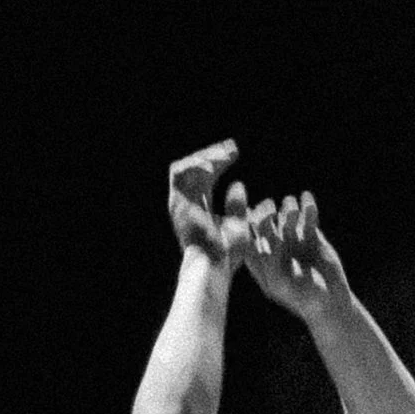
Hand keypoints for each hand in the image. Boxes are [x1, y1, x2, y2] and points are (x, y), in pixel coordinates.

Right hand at [166, 140, 250, 262]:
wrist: (214, 265)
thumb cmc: (227, 252)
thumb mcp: (238, 224)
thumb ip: (236, 204)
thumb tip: (237, 183)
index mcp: (200, 205)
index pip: (205, 175)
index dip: (218, 160)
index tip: (234, 151)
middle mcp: (187, 201)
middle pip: (193, 167)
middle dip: (212, 153)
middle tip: (231, 148)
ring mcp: (180, 202)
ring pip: (183, 166)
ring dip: (203, 157)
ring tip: (223, 157)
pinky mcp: (176, 202)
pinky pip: (178, 173)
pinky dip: (193, 165)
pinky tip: (212, 167)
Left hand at [242, 190, 352, 322]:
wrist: (331, 302)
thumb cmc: (303, 300)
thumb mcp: (283, 286)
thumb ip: (272, 266)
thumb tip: (266, 245)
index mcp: (260, 261)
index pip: (248, 238)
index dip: (246, 226)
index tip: (251, 218)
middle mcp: (274, 247)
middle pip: (265, 224)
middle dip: (265, 213)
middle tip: (270, 206)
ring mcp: (292, 240)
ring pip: (286, 218)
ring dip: (287, 208)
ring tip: (291, 204)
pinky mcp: (311, 236)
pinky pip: (308, 217)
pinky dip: (307, 207)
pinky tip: (307, 197)